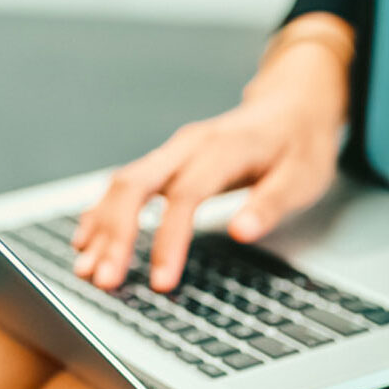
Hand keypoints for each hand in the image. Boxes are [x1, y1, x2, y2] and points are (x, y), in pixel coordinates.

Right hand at [70, 42, 346, 293]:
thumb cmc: (300, 145)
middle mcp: (188, 145)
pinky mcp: (167, 161)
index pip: (184, 196)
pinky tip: (88, 239)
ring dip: (101, 227)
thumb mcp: (303, 177)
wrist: (294, 104)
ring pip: (122, 183)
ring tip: (85, 270)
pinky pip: (125, 183)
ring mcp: (173, 151)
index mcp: (222, 149)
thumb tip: (242, 232)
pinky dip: (103, 212)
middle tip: (103, 281)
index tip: (160, 283)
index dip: (167, 240)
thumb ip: (271, 204)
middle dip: (114, 234)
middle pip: (135, 184)